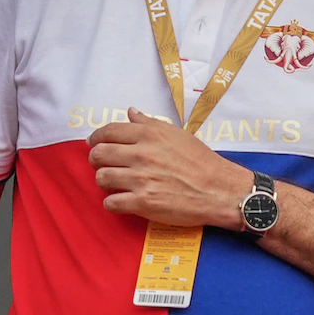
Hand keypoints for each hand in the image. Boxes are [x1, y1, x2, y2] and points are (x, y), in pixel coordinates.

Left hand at [87, 107, 252, 228]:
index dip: (96, 137)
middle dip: (96, 159)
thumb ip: (150, 123)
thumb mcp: (177, 134)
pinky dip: (111, 202)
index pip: (109, 131)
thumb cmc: (201, 161)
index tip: (93, 143)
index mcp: (150, 135)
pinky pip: (111, 202)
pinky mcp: (144, 203)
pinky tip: (120, 200)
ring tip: (113, 183)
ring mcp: (141, 179)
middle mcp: (142, 154)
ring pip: (102, 178)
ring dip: (104, 181)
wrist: (219, 190)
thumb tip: (130, 112)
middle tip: (101, 164)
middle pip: (99, 154)